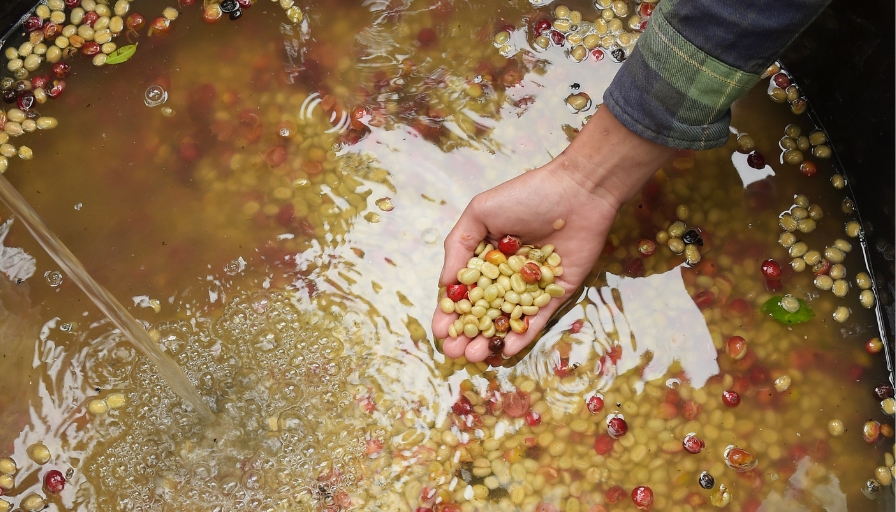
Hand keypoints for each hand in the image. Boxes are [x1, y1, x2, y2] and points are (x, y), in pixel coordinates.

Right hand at [432, 107, 675, 361]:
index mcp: (486, 257)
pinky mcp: (557, 293)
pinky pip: (538, 319)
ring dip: (490, 339)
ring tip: (475, 355)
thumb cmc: (526, 195)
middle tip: (454, 352)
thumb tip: (444, 284)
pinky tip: (506, 350)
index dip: (451, 313)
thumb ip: (459, 248)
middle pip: (483, 311)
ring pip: (507, 320)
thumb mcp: (480, 213)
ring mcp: (532, 286)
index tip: (441, 331)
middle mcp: (506, 274)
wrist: (577, 192)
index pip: (464, 291)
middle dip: (467, 334)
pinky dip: (523, 335)